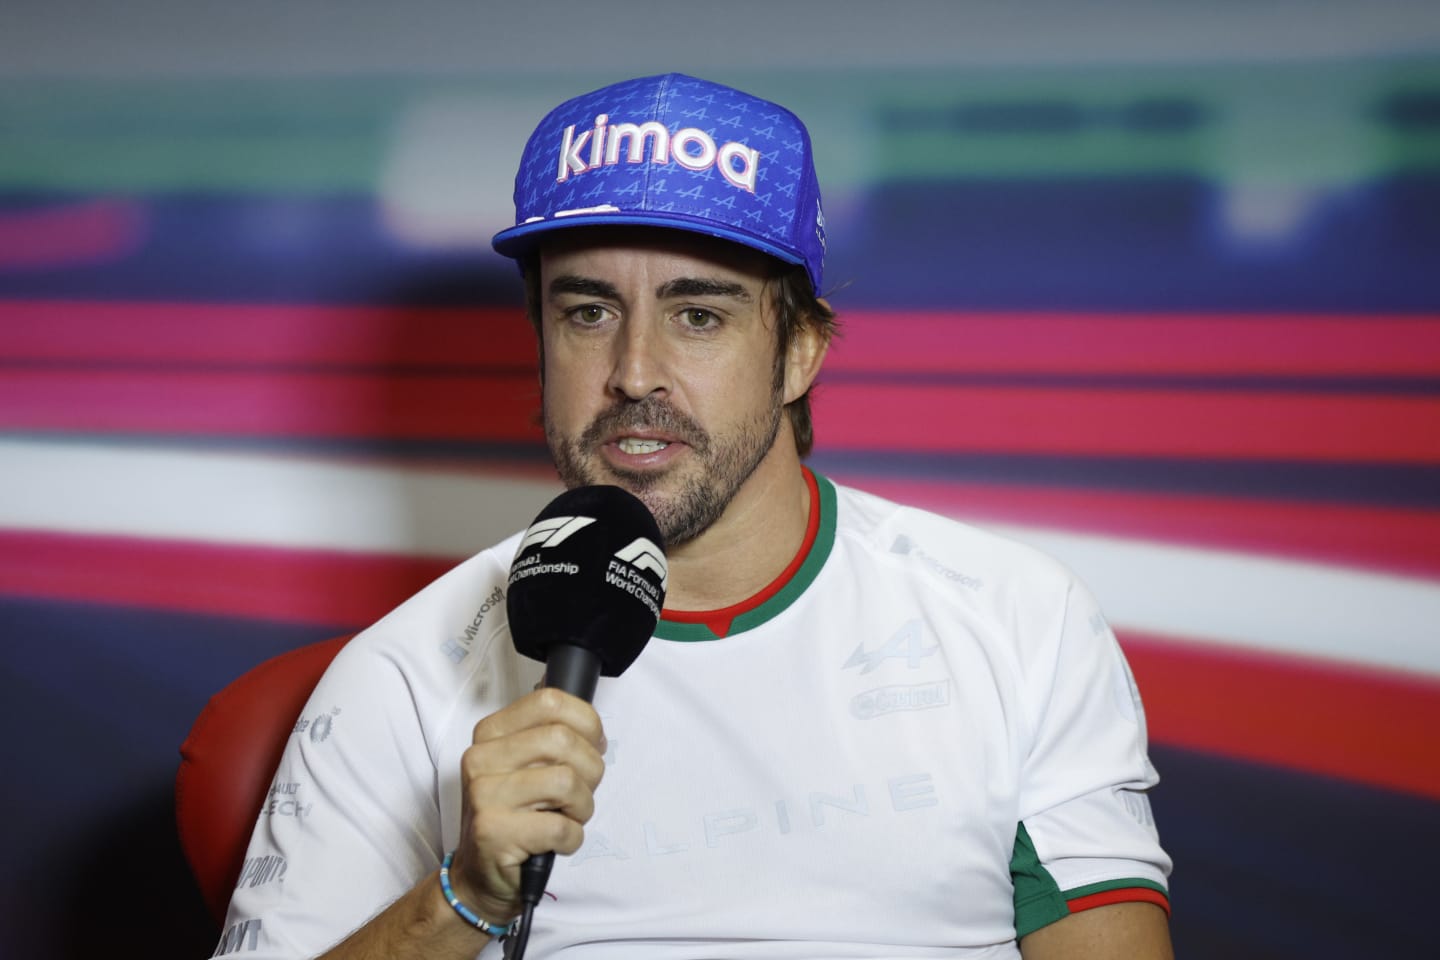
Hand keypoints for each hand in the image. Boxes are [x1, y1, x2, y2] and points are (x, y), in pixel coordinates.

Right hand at [446, 687, 606, 925]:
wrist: (480, 876)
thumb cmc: (515, 817)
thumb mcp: (527, 767)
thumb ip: (552, 739)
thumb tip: (592, 727)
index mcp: (491, 733)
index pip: (549, 701)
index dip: (586, 722)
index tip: (594, 745)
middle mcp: (481, 758)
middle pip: (563, 740)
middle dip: (590, 769)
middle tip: (581, 792)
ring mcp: (484, 795)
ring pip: (566, 781)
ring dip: (582, 807)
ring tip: (568, 818)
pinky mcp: (494, 832)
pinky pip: (562, 826)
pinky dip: (572, 838)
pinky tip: (556, 842)